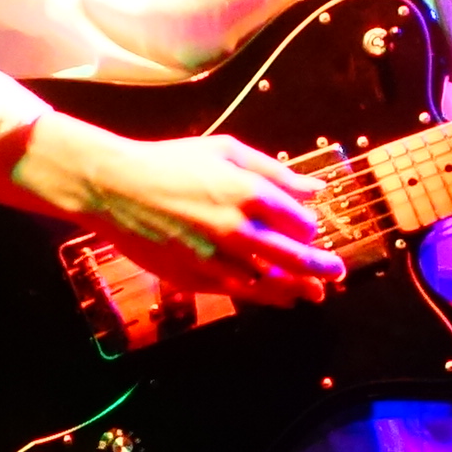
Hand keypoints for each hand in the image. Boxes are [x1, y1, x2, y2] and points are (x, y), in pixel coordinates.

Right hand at [17, 120, 347, 308]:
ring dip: (297, 289)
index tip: (313, 232)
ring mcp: (215, 257)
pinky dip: (266, 298)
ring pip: (270, 282)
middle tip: (337, 272)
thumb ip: (275, 171)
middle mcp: (236, 227)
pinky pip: (240, 293)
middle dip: (320, 267)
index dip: (311, 230)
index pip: (298, 221)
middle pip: (292, 256)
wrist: (114, 187)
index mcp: (247, 191)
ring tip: (316, 294)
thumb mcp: (225, 151)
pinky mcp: (194, 277)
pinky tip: (281, 299)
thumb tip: (316, 187)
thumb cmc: (170, 162)